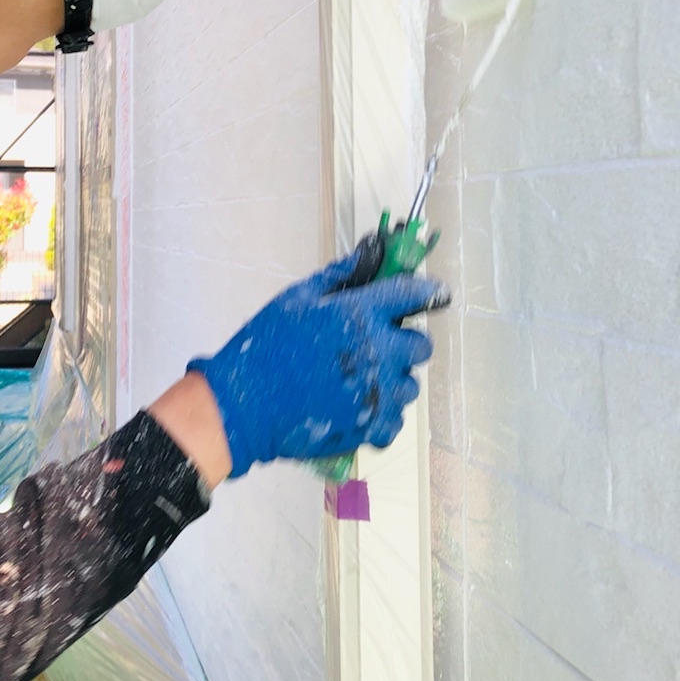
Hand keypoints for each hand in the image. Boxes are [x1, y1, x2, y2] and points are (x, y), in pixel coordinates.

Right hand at [188, 247, 449, 477]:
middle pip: (422, 346)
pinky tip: (359, 405)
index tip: (436, 295)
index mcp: (360, 315)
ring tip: (364, 379)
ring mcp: (376, 394)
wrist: (244, 405)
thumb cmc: (267, 345)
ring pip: (410, 385)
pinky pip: (396, 420)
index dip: (429, 292)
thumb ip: (337, 276)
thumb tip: (366, 253)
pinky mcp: (368, 427)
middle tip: (382, 343)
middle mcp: (378, 353)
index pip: (413, 295)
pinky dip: (382, 414)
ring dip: (394, 379)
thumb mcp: (296, 299)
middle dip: (408, 341)